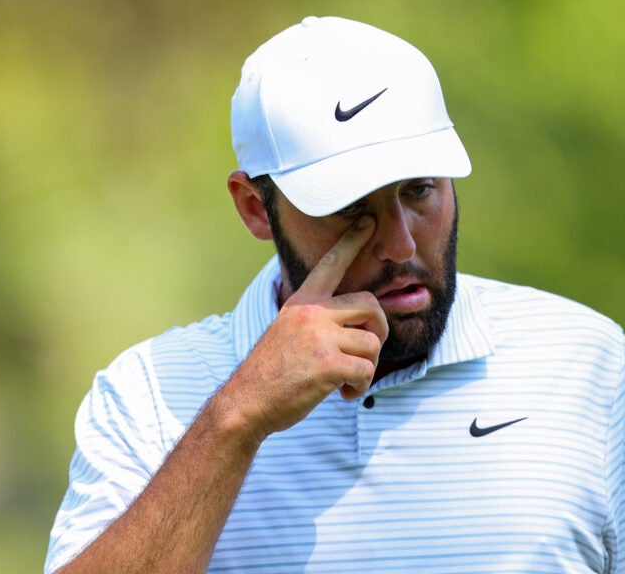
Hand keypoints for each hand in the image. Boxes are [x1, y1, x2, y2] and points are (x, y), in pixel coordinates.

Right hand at [221, 216, 387, 438]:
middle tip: (365, 354)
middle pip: (370, 305)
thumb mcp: (286, 331)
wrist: (246, 403)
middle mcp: (311, 313)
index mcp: (301, 302)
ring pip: (372, 343)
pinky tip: (344, 393)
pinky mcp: (327, 365)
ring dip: (367, 368)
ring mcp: (319, 338)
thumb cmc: (269, 373)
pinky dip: (361, 386)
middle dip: (379, 331)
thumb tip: (354, 325)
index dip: (352, 241)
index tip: (368, 221)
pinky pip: (366, 370)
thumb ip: (316, 322)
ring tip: (347, 381)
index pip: (330, 264)